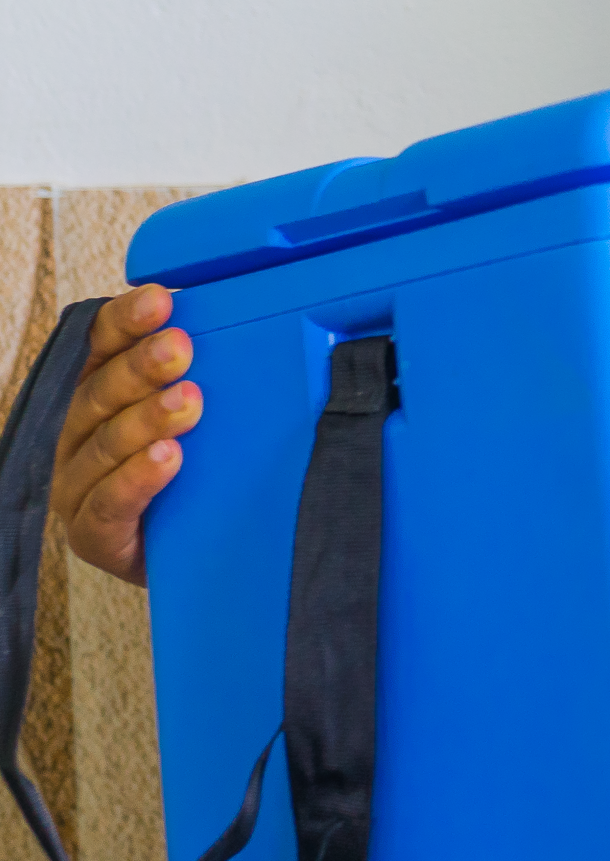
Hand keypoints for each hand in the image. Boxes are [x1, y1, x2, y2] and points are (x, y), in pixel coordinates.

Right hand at [51, 285, 199, 584]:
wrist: (195, 560)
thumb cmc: (199, 478)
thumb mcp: (212, 422)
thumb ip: (218, 378)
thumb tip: (279, 324)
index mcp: (101, 398)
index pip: (101, 349)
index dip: (124, 322)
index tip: (160, 300)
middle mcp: (80, 437)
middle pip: (100, 393)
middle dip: (140, 367)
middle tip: (180, 349)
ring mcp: (79, 488)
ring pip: (104, 445)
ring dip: (146, 420)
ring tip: (187, 402)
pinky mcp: (93, 536)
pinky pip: (109, 504)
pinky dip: (137, 479)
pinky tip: (167, 459)